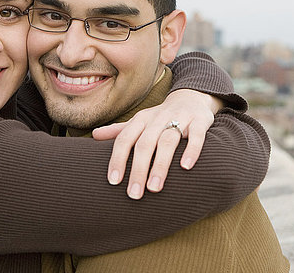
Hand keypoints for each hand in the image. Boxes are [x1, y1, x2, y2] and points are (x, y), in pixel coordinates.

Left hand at [92, 89, 222, 199]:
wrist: (192, 98)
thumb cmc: (161, 117)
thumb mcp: (140, 122)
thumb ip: (119, 131)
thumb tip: (94, 135)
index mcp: (141, 119)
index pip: (125, 139)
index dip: (118, 159)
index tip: (114, 182)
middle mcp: (158, 118)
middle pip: (145, 143)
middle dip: (138, 169)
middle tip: (134, 194)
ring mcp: (180, 118)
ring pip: (168, 141)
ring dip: (160, 165)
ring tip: (154, 188)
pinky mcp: (200, 121)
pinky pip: (196, 135)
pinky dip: (191, 150)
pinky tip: (186, 168)